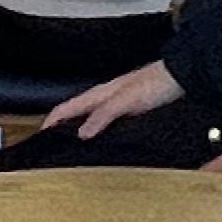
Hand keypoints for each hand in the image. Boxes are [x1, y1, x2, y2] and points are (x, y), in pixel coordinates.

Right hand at [42, 58, 181, 138]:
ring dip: (79, 128)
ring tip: (71, 145)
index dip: (53, 119)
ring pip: (91, 116)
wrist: (182, 76)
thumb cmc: (156, 83)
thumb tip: (81, 133)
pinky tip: (102, 140)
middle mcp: (107, 96)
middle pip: (77, 111)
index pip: (69, 106)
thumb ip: (104, 114)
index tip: (40, 135)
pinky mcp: (131, 109)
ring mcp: (118, 102)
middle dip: (62, 124)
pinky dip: (98, 130)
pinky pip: (106, 122)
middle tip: (51, 144)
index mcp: (102, 92)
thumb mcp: (127, 99)